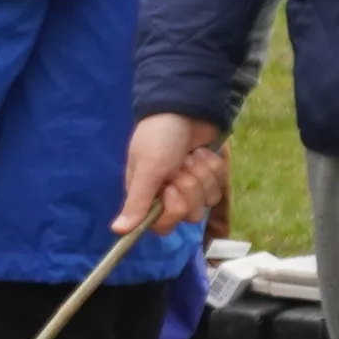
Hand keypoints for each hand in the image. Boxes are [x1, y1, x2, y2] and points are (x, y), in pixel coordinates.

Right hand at [117, 112, 226, 240]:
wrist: (185, 107)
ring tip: (190, 155)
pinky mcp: (209, 176)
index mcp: (149, 196)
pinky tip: (202, 153)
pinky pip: (219, 186)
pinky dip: (213, 167)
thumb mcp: (147, 169)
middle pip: (189, 214)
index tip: (170, 189)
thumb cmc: (159, 137)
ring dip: (202, 174)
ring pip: (207, 201)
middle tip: (180, 165)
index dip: (171, 211)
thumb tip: (118, 231)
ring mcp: (192, 186)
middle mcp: (170, 195)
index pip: (163, 226)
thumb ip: (136, 202)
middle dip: (189, 187)